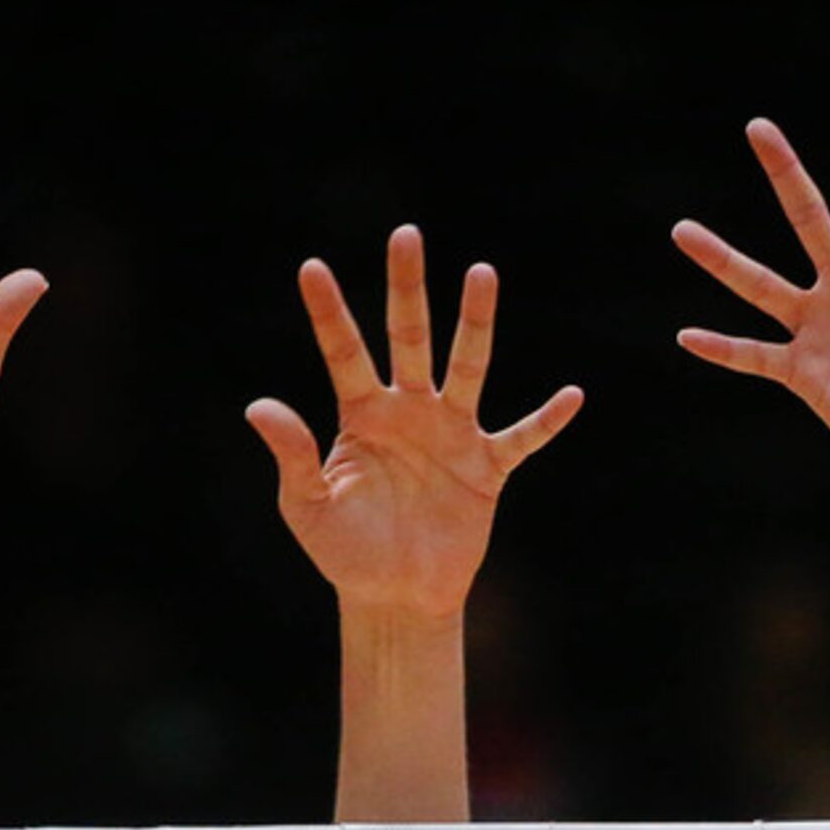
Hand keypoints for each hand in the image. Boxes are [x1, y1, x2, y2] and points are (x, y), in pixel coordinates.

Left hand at [247, 227, 580, 620]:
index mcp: (361, 416)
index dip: (328, 313)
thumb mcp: (307, 507)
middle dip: (407, 288)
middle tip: (406, 234)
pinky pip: (522, 438)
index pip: (344, 353)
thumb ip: (292, 455)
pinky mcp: (486, 469)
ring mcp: (451, 435)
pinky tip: (571, 396)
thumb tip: (258, 406)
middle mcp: (409, 412)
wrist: (395, 595)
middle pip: (409, 337)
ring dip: (475, 323)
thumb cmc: (345, 551)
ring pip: (467, 367)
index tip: (311, 268)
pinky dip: (546, 421)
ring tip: (481, 272)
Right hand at [674, 101, 829, 488]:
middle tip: (758, 127)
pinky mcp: (805, 371)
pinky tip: (686, 335)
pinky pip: (756, 355)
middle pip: (811, 218)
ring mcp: (821, 326)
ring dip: (723, 259)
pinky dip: (723, 348)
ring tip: (682, 230)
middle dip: (786, 173)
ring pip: (763, 282)